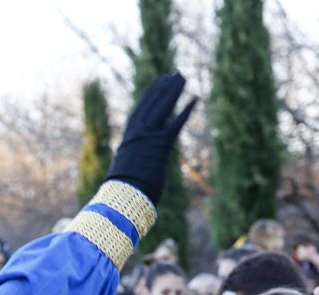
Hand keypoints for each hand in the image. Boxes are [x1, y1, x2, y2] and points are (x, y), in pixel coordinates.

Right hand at [106, 72, 196, 204]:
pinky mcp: (161, 145)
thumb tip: (134, 170)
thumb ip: (133, 163)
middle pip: (152, 104)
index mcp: (128, 138)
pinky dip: (186, 110)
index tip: (157, 84)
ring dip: (173, 91)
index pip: (140, 110)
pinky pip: (176, 124)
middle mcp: (137, 134)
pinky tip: (195, 98)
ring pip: (163, 107)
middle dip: (163, 87)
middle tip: (174, 74)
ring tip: (182, 76)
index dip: (150, 95)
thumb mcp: (127, 172)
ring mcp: (148, 138)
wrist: (123, 197)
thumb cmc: (124, 192)